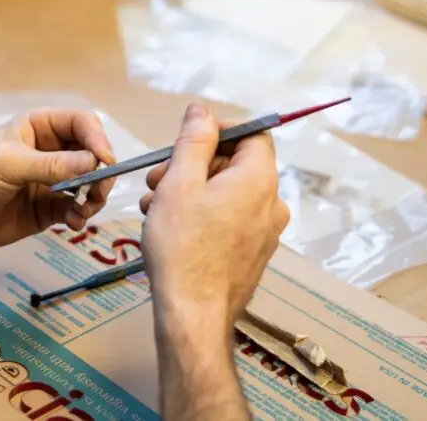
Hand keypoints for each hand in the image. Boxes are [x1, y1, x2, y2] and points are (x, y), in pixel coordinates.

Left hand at [0, 109, 116, 253]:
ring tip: (83, 210)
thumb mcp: (8, 164)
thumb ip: (51, 165)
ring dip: (93, 197)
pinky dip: (80, 216)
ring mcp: (49, 182)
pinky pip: (74, 210)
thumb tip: (94, 164)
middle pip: (92, 155)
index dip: (97, 139)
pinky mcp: (46, 210)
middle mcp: (49, 152)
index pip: (81, 124)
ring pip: (88, 185)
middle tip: (96, 192)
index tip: (103, 163)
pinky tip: (73, 223)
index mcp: (39, 128)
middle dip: (100, 173)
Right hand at [141, 104, 288, 325]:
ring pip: (226, 193)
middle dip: (193, 164)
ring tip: (155, 206)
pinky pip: (228, 220)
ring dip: (190, 191)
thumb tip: (203, 112)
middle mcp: (271, 204)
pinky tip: (169, 227)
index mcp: (259, 180)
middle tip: (157, 179)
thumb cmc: (183, 247)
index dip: (219, 130)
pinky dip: (201, 215)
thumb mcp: (179, 182)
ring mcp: (264, 232)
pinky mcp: (252, 254)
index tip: (185, 142)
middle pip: (235, 163)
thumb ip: (193, 141)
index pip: (253, 133)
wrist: (192, 315)